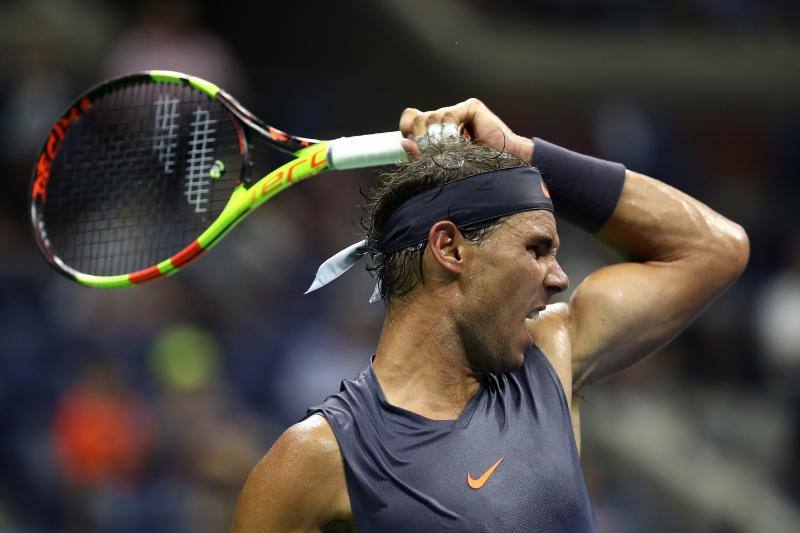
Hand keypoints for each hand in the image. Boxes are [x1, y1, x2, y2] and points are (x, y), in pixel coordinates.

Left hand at [398, 98, 532, 161]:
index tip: (411, 143)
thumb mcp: (441, 165)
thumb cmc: (473, 171)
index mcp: (436, 130)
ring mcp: (458, 110)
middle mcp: (445, 117)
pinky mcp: (471, 107)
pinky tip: (464, 140)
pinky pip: (449, 114)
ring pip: (433, 116)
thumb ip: (422, 155)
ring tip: (454, 151)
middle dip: (423, 138)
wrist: (504, 170)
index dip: (407, 128)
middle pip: (420, 118)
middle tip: (435, 153)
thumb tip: (405, 143)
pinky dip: (453, 130)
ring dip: (440, 138)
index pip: (411, 118)